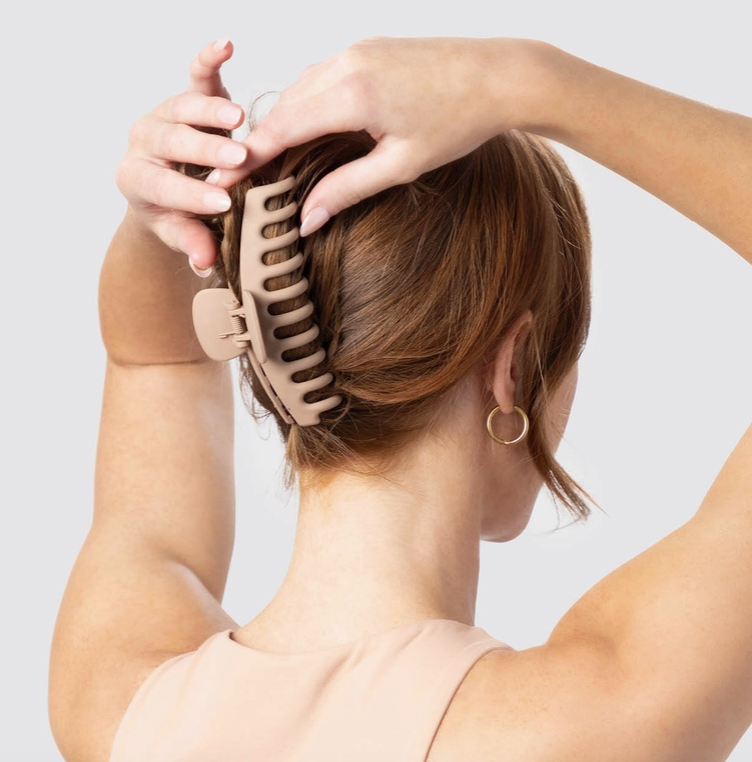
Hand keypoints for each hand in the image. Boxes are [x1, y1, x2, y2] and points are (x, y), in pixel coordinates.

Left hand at [114, 40, 247, 271]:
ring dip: (213, 111)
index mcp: (136, 179)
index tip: (223, 204)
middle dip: (207, 149)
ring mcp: (165, 115)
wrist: (168, 189)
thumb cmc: (174, 213)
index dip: (191, 196)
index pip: (162, 186)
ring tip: (240, 118)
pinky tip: (225, 46)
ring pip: (184, 107)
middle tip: (238, 157)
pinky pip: (194, 75)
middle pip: (173, 141)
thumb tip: (205, 261)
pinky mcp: (186, 97)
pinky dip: (208, 59)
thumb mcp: (179, 233)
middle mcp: (145, 142)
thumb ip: (191, 244)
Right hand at [215, 36, 542, 235]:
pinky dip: (306, 102)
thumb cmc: (460, 121)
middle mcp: (346, 64)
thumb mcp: (400, 166)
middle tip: (244, 175)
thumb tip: (307, 218)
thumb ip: (346, 190)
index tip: (226, 177)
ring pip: (299, 88)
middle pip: (282, 106)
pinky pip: (321, 75)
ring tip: (272, 157)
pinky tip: (309, 126)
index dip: (248, 156)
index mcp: (351, 95)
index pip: (280, 127)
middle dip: (260, 140)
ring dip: (283, 120)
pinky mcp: (367, 48)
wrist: (500, 76)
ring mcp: (356, 51)